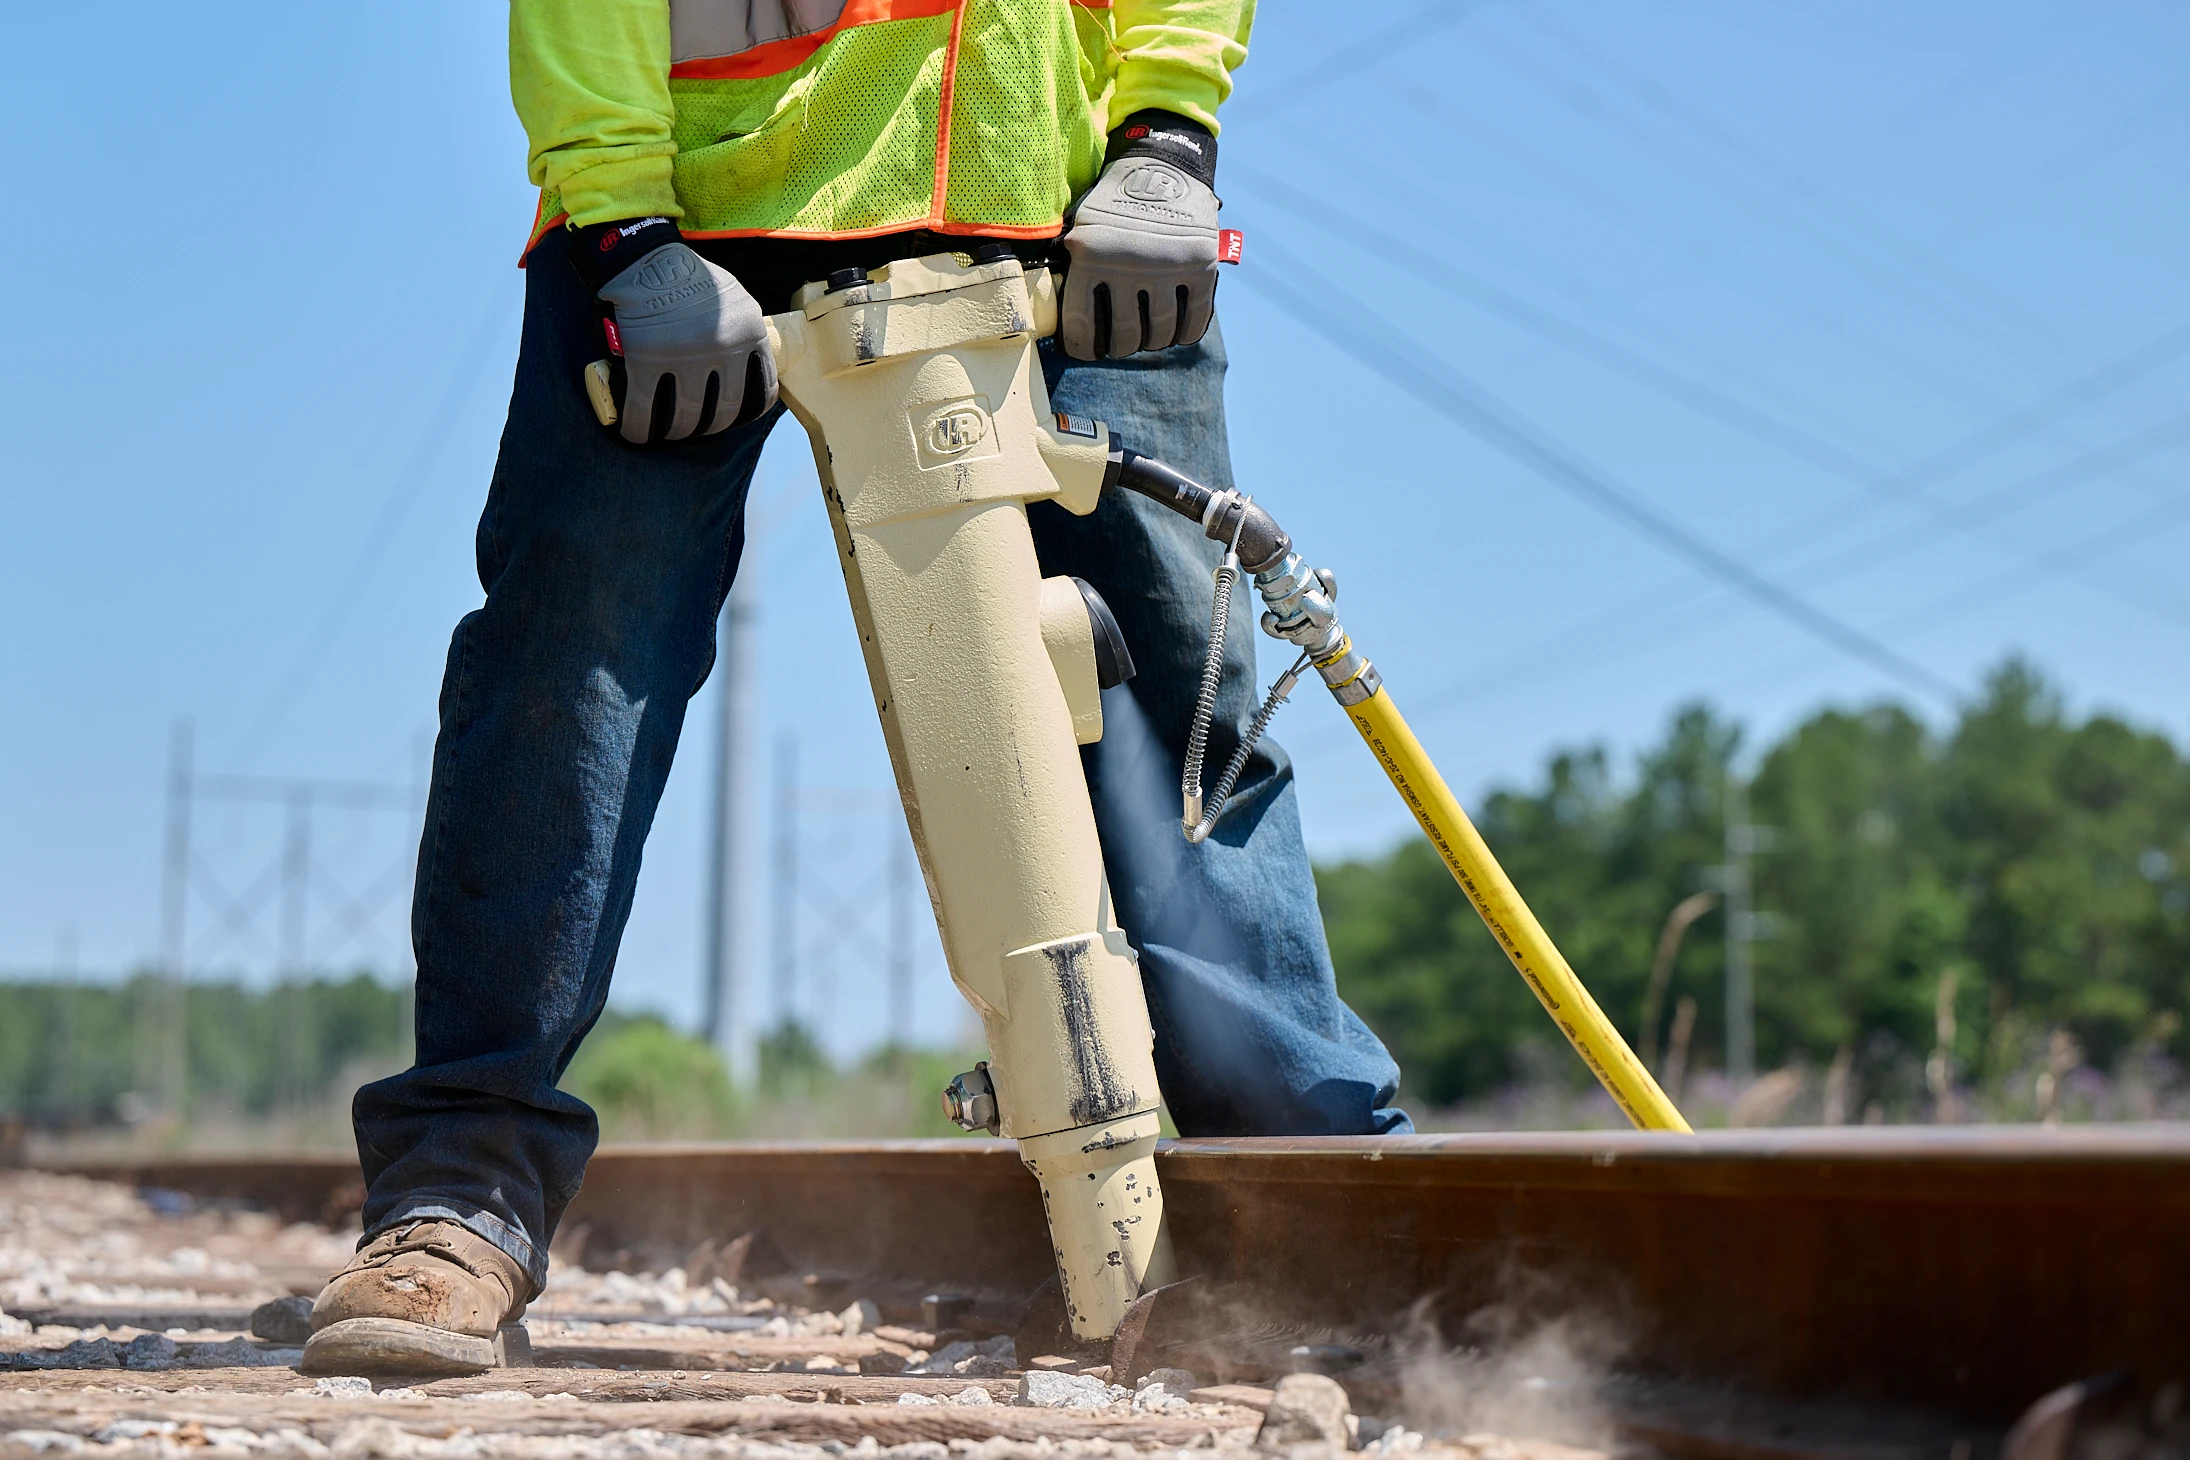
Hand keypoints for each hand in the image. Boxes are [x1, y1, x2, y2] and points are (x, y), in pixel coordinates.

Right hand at [585, 222, 775, 444]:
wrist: (647, 259)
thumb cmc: (692, 279)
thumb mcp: (738, 301)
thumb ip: (747, 335)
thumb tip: (752, 370)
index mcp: (750, 335)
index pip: (763, 392)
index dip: (748, 414)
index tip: (734, 418)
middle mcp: (723, 350)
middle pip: (722, 413)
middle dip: (709, 428)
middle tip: (696, 428)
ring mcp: (685, 357)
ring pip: (686, 418)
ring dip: (676, 433)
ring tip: (668, 432)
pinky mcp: (647, 361)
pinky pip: (644, 409)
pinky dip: (639, 429)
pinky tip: (636, 434)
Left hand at [1059, 112, 1223, 359]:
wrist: (1164, 163)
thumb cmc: (1116, 201)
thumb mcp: (1081, 224)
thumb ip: (1072, 264)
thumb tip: (1051, 313)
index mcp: (1090, 255)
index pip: (1081, 325)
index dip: (1083, 348)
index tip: (1089, 352)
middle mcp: (1127, 262)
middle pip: (1124, 335)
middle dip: (1121, 347)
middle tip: (1120, 345)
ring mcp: (1167, 266)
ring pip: (1159, 332)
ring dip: (1153, 341)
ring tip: (1148, 336)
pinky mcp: (1200, 266)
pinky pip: (1193, 321)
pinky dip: (1184, 334)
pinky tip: (1176, 333)